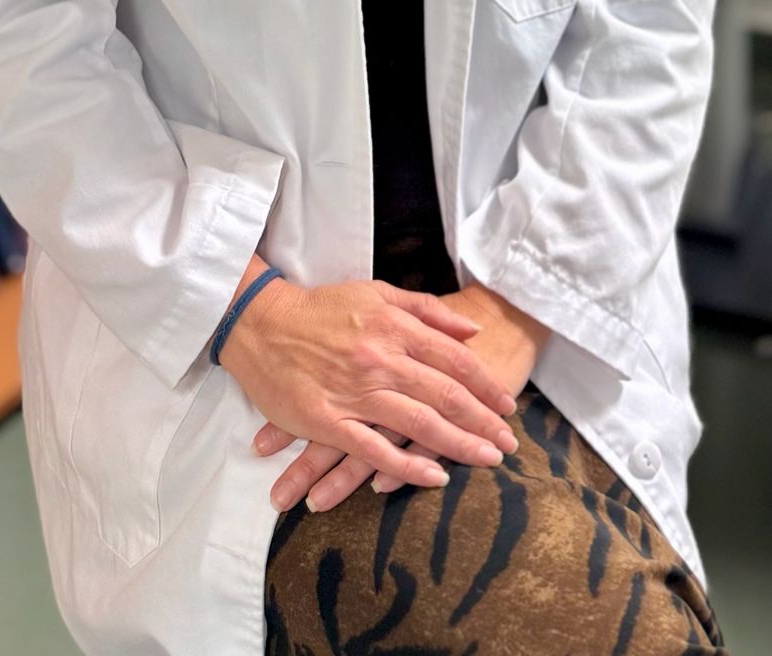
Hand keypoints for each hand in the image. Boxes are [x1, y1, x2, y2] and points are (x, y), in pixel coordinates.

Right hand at [221, 275, 519, 495]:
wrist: (262, 323)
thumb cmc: (322, 308)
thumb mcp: (377, 294)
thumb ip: (426, 310)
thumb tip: (472, 327)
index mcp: (394, 327)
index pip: (453, 359)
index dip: (485, 384)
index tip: (506, 404)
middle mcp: (381, 360)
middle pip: (444, 394)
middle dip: (483, 420)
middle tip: (510, 442)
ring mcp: (356, 393)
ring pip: (419, 424)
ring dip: (460, 444)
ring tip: (488, 459)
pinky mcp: (330, 422)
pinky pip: (376, 450)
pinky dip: (409, 466)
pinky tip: (436, 478)